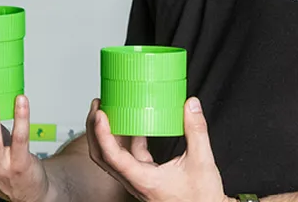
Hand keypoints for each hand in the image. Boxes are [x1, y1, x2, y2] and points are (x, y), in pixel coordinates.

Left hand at [87, 97, 228, 201]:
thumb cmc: (202, 198)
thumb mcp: (202, 160)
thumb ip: (196, 130)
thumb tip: (191, 105)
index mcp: (143, 180)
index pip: (112, 156)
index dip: (102, 133)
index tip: (100, 113)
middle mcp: (135, 182)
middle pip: (103, 156)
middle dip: (95, 129)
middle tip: (97, 105)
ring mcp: (138, 181)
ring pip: (113, 157)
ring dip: (108, 134)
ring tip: (109, 111)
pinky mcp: (145, 178)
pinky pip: (128, 158)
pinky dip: (127, 140)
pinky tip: (135, 125)